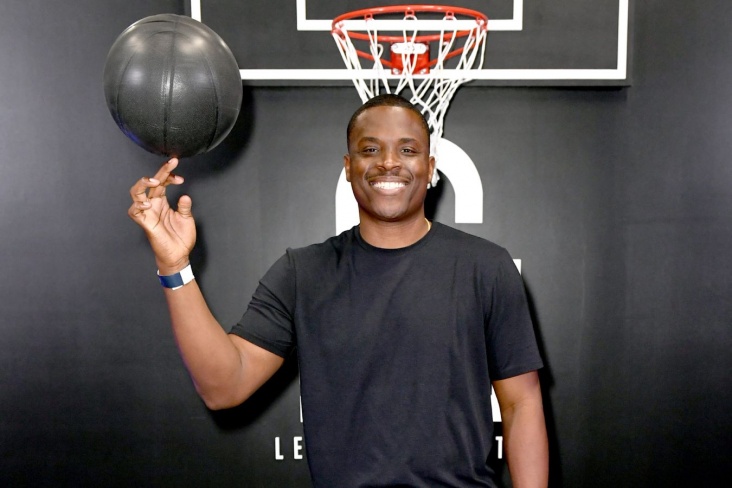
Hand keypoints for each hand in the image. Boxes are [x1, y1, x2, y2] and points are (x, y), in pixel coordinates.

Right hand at [128, 158, 194, 273]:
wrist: (179, 255)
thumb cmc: (180, 238)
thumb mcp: (186, 218)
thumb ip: (184, 206)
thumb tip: (184, 195)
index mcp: (162, 201)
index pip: (162, 182)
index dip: (169, 175)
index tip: (180, 176)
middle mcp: (153, 204)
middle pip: (150, 183)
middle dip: (159, 172)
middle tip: (170, 164)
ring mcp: (148, 213)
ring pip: (136, 194)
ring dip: (143, 185)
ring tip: (155, 181)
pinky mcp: (145, 224)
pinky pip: (134, 212)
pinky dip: (138, 206)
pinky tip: (147, 204)